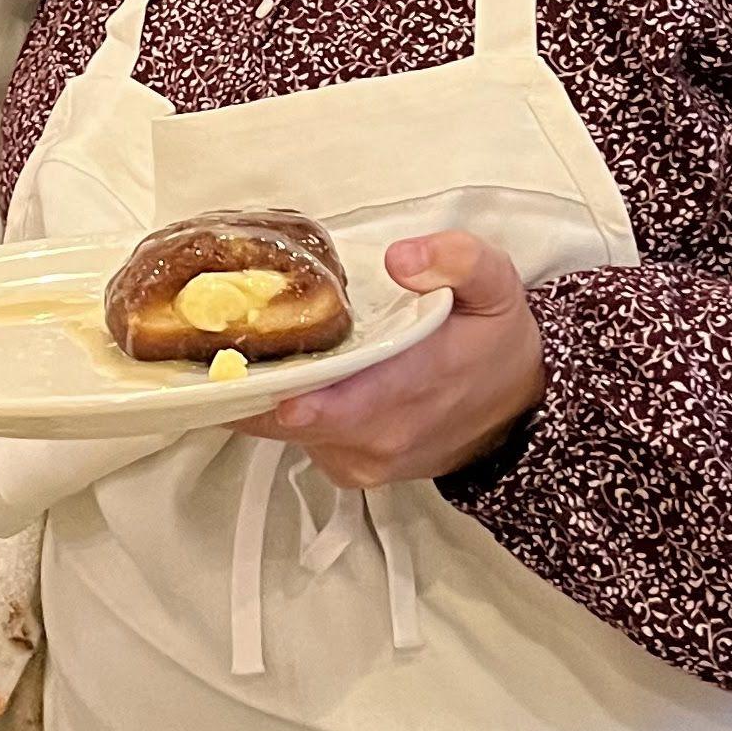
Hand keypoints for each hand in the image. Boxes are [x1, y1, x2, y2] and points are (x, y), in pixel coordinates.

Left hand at [241, 231, 544, 491]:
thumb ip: (457, 259)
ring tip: (242, 346)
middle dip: (249, 380)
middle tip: (211, 337)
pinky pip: (298, 443)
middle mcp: (382, 436)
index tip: (230, 354)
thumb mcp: (497, 284)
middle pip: (286, 418)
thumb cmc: (495, 341)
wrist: (520, 414)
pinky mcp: (351, 472)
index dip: (272, 383)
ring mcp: (362, 462)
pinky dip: (280, 411)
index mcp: (414, 385)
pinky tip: (283, 373)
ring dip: (259, 394)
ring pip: (283, 433)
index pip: (330, 401)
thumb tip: (400, 258)